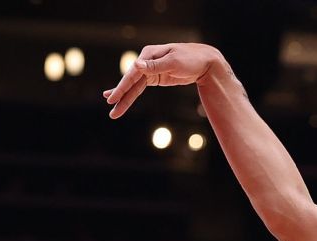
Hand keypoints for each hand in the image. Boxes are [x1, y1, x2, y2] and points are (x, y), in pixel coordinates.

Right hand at [103, 43, 221, 118]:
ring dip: (124, 97)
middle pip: (131, 81)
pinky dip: (131, 93)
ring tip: (113, 110)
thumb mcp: (174, 61)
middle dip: (121, 95)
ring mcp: (150, 70)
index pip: (132, 73)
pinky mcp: (156, 78)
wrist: (205, 62)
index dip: (122, 86)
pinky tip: (122, 98)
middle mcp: (146, 61)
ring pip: (134, 86)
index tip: (113, 97)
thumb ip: (155, 65)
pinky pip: (140, 87)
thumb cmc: (191, 59)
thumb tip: (137, 64)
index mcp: (148, 54)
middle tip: (110, 106)